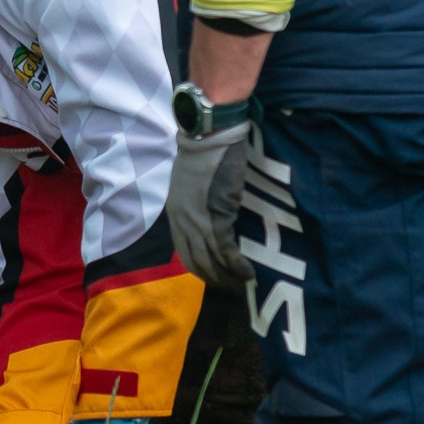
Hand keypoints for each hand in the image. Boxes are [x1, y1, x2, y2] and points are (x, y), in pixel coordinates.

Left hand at [167, 118, 254, 284]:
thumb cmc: (206, 151)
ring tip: (242, 285)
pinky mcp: (215, 217)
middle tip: (232, 288)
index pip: (184, 251)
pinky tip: (248, 273)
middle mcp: (182, 221)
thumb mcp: (192, 181)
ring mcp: (197, 221)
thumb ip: (198, 202)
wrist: (209, 135)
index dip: (200, 267)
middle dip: (214, 278)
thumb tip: (212, 215)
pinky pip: (225, 251)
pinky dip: (237, 265)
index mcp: (176, 212)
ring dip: (227, 276)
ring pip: (210, 260)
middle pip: (196, 260)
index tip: (215, 277)